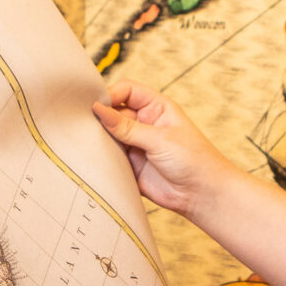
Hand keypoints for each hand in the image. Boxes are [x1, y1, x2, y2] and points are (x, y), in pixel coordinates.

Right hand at [92, 80, 236, 217]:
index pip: (127, 91)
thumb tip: (99, 110)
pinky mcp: (130, 165)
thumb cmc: (193, 160)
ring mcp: (135, 144)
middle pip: (113, 112)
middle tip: (83, 125)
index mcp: (156, 107)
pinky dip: (100, 158)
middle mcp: (143, 123)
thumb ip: (127, 127)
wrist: (202, 195)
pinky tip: (92, 159)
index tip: (95, 105)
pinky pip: (109, 157)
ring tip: (87, 142)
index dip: (110, 95)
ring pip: (108, 135)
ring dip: (98, 138)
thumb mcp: (160, 139)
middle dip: (100, 117)